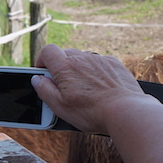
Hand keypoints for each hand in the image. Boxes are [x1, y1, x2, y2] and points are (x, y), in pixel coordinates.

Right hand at [31, 45, 145, 134]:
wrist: (125, 111)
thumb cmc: (91, 112)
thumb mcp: (60, 106)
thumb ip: (44, 90)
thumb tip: (36, 79)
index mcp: (65, 67)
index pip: (47, 51)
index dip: (42, 60)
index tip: (43, 72)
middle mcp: (82, 58)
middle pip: (65, 54)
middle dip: (60, 67)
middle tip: (62, 86)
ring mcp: (99, 60)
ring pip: (83, 59)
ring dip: (79, 69)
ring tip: (83, 89)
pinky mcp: (114, 64)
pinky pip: (99, 63)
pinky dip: (95, 72)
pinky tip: (99, 88)